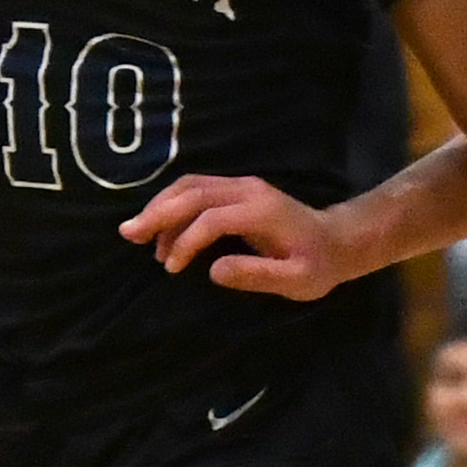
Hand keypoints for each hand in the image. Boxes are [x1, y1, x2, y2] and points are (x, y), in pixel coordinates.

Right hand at [119, 175, 347, 299]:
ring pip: (190, 185)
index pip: (211, 218)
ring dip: (161, 206)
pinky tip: (161, 230)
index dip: (186, 240)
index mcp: (261, 211)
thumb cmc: (317, 265)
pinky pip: (197, 189)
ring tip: (138, 233)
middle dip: (158, 213)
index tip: (172, 267)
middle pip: (193, 192)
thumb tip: (214, 271)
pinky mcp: (236, 190)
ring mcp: (241, 186)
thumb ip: (258, 275)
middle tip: (130, 235)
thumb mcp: (296, 280)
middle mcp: (248, 190)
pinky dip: (173, 205)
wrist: (337, 240)